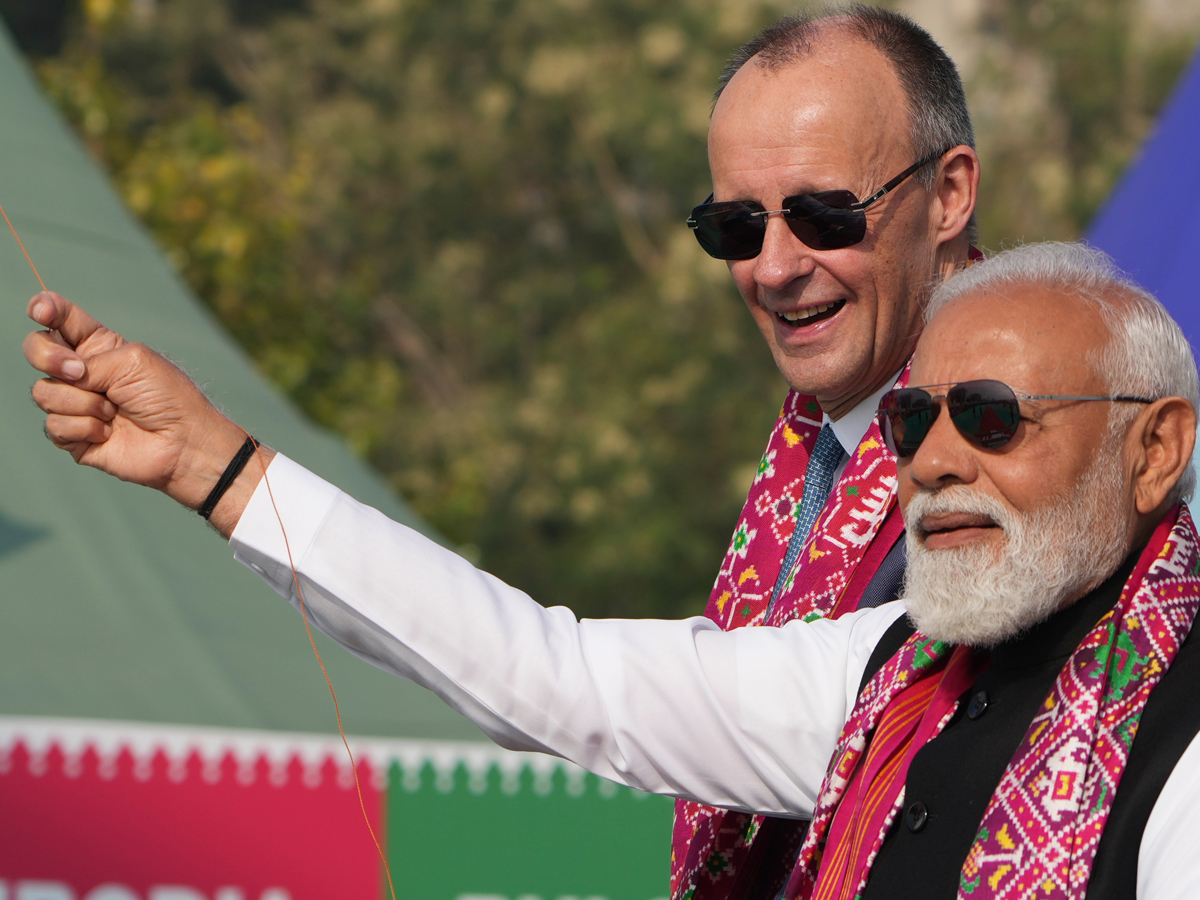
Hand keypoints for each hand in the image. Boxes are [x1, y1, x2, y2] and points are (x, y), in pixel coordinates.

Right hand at [23, 291, 273, 534]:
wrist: (181, 442)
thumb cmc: (167, 397)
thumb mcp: (131, 362)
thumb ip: (88, 361)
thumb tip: (61, 378)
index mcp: (98, 347)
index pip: (60, 319)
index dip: (44, 308)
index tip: (39, 309)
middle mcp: (81, 373)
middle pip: (36, 350)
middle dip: (48, 357)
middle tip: (77, 371)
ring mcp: (74, 404)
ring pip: (44, 393)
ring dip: (83, 403)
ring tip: (114, 412)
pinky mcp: (72, 436)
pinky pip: (54, 425)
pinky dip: (85, 428)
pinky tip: (107, 433)